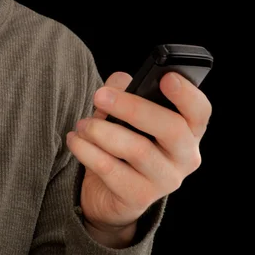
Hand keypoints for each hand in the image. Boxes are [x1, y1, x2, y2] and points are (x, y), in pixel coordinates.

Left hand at [66, 71, 211, 245]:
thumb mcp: (125, 112)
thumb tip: (121, 81)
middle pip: (171, 128)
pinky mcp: (139, 198)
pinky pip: (111, 170)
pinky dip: (87, 150)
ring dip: (102, 131)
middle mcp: (185, 157)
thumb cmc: (124, 139)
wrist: (109, 191)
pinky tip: (75, 139)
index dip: (187, 94)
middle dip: (132, 107)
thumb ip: (126, 91)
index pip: (199, 111)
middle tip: (100, 95)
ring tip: (83, 124)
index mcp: (188, 130)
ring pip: (138, 150)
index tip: (167, 77)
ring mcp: (165, 180)